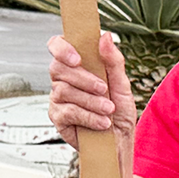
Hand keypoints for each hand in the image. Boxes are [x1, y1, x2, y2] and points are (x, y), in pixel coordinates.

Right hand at [47, 32, 136, 148]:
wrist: (119, 142)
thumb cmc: (119, 111)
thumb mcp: (122, 84)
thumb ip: (113, 60)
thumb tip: (105, 35)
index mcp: (76, 65)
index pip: (57, 45)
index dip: (62, 48)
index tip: (78, 58)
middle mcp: (62, 79)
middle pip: (57, 68)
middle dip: (83, 79)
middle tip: (104, 89)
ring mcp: (57, 98)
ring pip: (64, 90)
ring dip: (91, 101)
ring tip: (108, 110)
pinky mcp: (57, 117)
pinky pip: (67, 111)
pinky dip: (88, 116)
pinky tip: (102, 122)